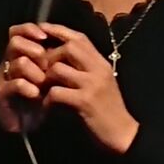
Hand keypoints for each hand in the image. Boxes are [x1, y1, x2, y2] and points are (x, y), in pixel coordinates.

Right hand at [0, 23, 49, 131]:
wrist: (30, 124)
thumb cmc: (42, 96)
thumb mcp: (50, 73)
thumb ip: (53, 55)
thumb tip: (67, 38)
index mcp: (20, 53)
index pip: (18, 31)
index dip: (30, 30)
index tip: (45, 37)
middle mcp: (9, 61)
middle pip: (15, 42)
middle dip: (33, 49)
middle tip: (46, 61)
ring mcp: (4, 78)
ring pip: (17, 63)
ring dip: (35, 71)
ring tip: (45, 82)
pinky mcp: (2, 95)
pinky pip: (13, 84)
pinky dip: (26, 87)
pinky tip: (36, 94)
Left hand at [39, 22, 138, 153]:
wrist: (123, 135)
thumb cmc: (108, 109)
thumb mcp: (100, 82)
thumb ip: (85, 67)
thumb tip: (59, 53)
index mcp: (101, 63)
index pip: (79, 37)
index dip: (59, 30)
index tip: (41, 29)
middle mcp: (99, 69)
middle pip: (69, 47)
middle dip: (49, 55)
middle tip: (40, 68)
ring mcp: (93, 85)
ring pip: (59, 68)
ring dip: (45, 78)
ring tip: (42, 88)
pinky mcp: (85, 102)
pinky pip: (57, 92)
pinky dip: (48, 98)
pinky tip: (47, 105)